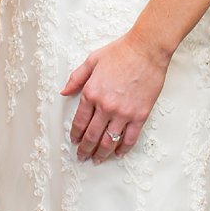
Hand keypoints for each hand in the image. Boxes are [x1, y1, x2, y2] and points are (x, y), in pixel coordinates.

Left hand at [60, 31, 169, 162]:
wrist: (146, 50)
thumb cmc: (120, 52)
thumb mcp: (92, 60)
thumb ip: (76, 78)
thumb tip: (63, 92)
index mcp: (91, 93)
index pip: (79, 122)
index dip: (75, 135)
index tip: (74, 142)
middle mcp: (105, 106)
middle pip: (92, 135)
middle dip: (85, 149)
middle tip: (82, 157)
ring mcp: (123, 113)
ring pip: (109, 141)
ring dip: (102, 153)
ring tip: (98, 160)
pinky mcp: (139, 115)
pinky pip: (130, 138)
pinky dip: (123, 148)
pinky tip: (118, 153)